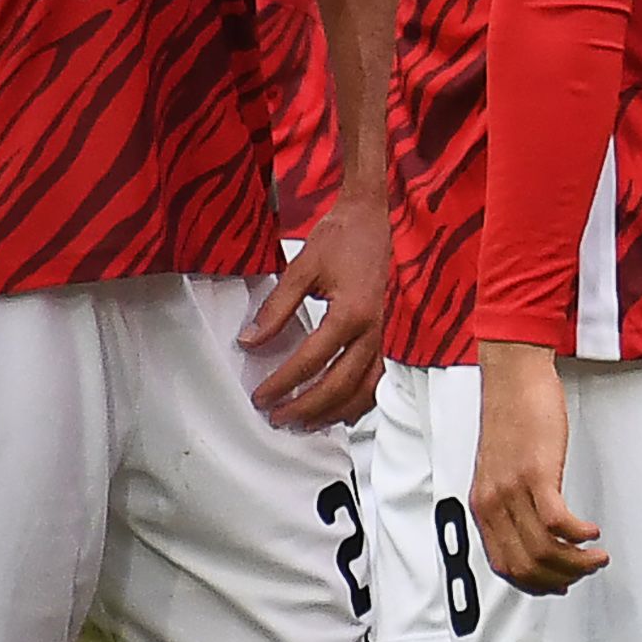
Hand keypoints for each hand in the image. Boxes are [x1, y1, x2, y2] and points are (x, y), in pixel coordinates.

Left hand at [242, 194, 384, 428]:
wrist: (373, 218)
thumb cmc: (342, 237)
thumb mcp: (301, 269)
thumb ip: (275, 309)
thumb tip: (250, 341)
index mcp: (351, 313)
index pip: (311, 361)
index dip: (283, 383)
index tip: (261, 395)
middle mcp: (374, 329)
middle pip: (340, 385)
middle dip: (306, 407)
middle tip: (278, 417)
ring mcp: (386, 334)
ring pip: (366, 389)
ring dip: (335, 411)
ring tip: (307, 423)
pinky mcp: (390, 333)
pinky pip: (380, 378)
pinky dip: (362, 400)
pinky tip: (344, 409)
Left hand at [470, 342, 606, 594]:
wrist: (512, 379)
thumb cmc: (512, 417)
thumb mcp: (501, 468)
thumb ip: (510, 501)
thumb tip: (533, 528)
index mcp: (483, 507)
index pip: (504, 565)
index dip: (535, 584)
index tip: (559, 585)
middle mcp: (494, 504)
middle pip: (526, 565)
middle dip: (561, 578)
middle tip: (586, 571)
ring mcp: (513, 490)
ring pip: (543, 549)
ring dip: (576, 562)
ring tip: (597, 557)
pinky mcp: (536, 472)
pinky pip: (557, 521)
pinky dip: (579, 535)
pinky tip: (593, 532)